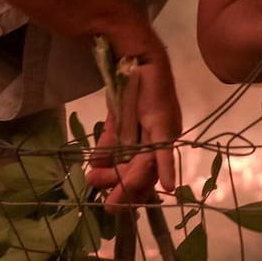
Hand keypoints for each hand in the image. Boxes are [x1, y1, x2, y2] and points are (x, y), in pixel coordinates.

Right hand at [84, 46, 181, 213]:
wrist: (134, 56)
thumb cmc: (128, 87)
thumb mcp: (116, 121)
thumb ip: (109, 144)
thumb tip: (94, 167)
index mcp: (152, 142)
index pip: (140, 173)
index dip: (123, 187)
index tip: (103, 196)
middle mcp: (162, 141)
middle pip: (144, 176)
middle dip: (123, 191)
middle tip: (107, 204)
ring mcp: (165, 133)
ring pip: (146, 167)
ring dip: (126, 182)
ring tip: (105, 190)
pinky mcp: (163, 123)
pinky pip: (163, 149)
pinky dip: (165, 168)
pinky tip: (167, 186)